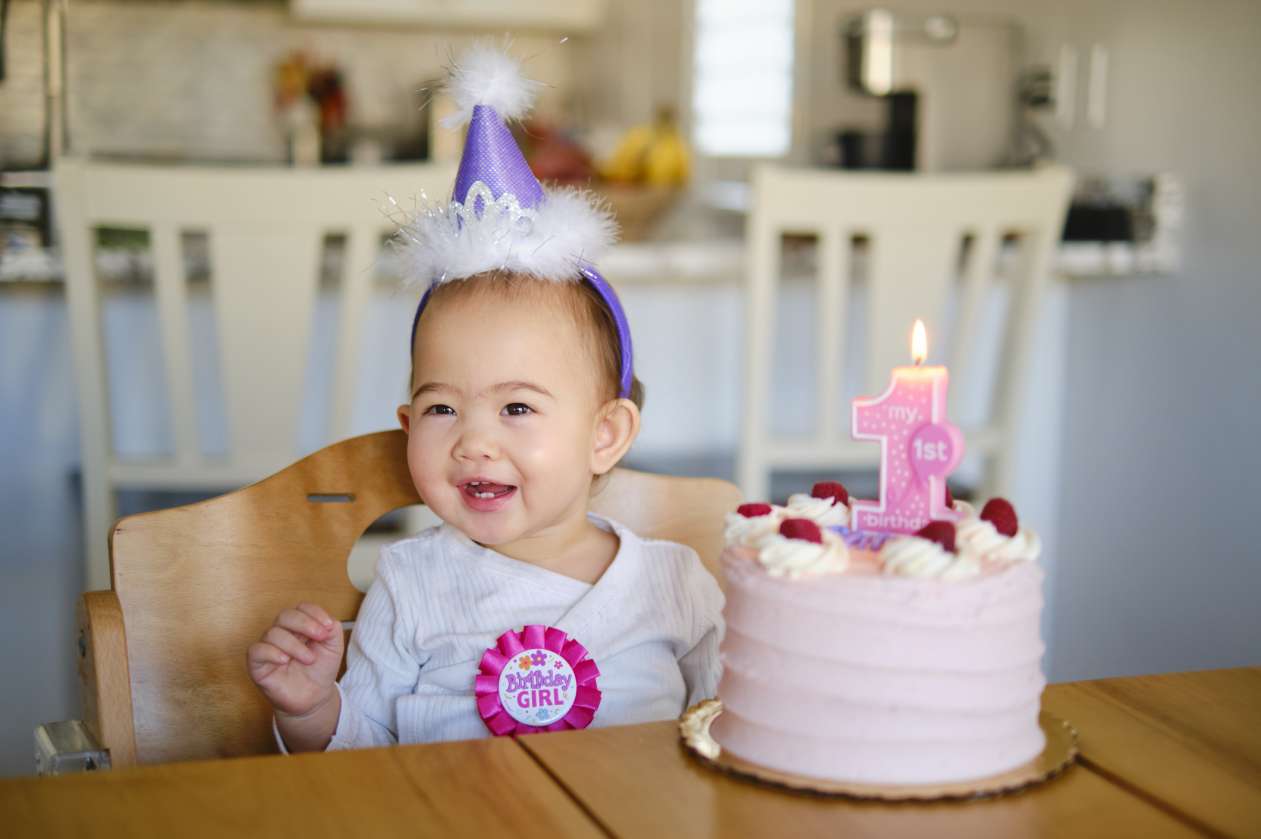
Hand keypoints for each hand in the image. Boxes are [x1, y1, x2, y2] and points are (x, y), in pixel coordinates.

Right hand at [247, 602, 343, 717]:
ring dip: (294, 645)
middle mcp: (282, 633)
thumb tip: (327, 620)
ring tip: (308, 659)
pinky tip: (285, 660)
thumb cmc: (320, 670)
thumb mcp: (334, 647)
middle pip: (285, 615)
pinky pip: (256, 650)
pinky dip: (271, 652)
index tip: (328, 626)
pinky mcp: (257, 664)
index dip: (314, 613)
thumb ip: (333, 630)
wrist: (314, 697)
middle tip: (320, 637)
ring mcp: (268, 647)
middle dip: (305, 624)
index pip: (301, 608)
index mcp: (299, 626)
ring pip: (273, 633)